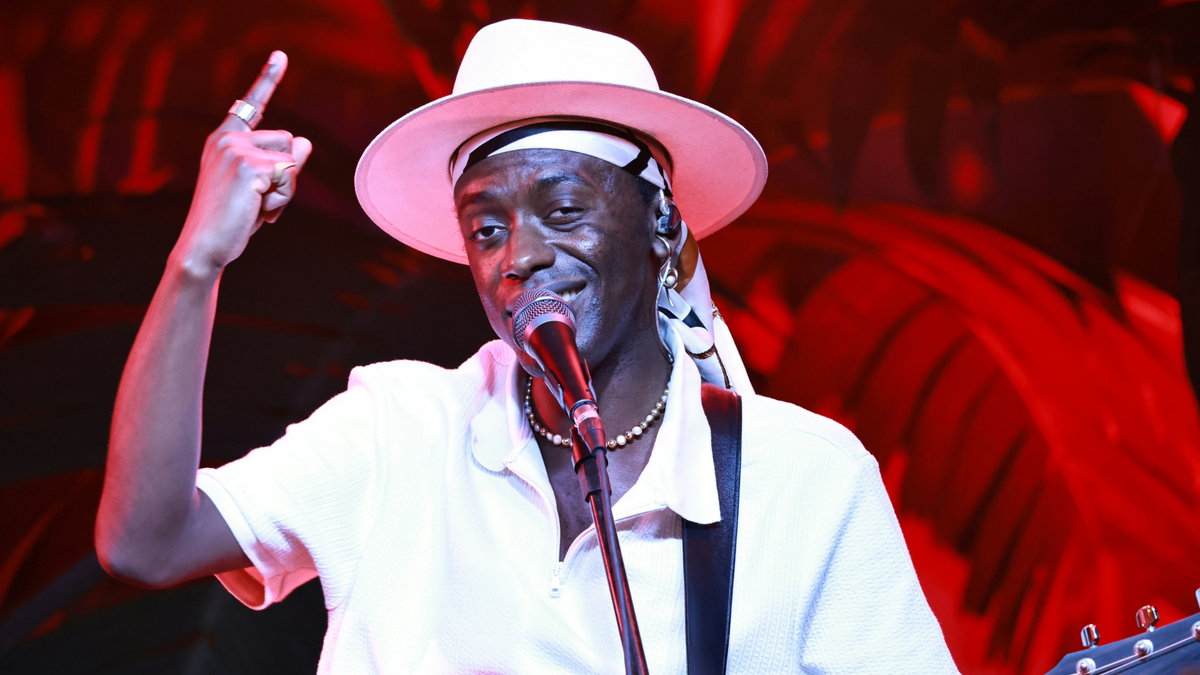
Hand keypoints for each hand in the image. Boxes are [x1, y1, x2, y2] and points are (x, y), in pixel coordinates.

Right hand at [174, 50, 312, 274]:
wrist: (205, 246)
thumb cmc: (233, 220)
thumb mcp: (260, 188)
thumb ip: (281, 163)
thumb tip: (305, 140)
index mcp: (224, 140)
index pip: (251, 106)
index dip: (268, 79)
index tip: (281, 55)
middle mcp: (227, 139)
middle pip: (290, 142)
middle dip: (287, 176)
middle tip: (258, 201)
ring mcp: (236, 150)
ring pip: (293, 160)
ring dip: (286, 190)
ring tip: (256, 207)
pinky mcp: (248, 166)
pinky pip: (289, 177)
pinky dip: (281, 200)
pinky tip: (257, 213)